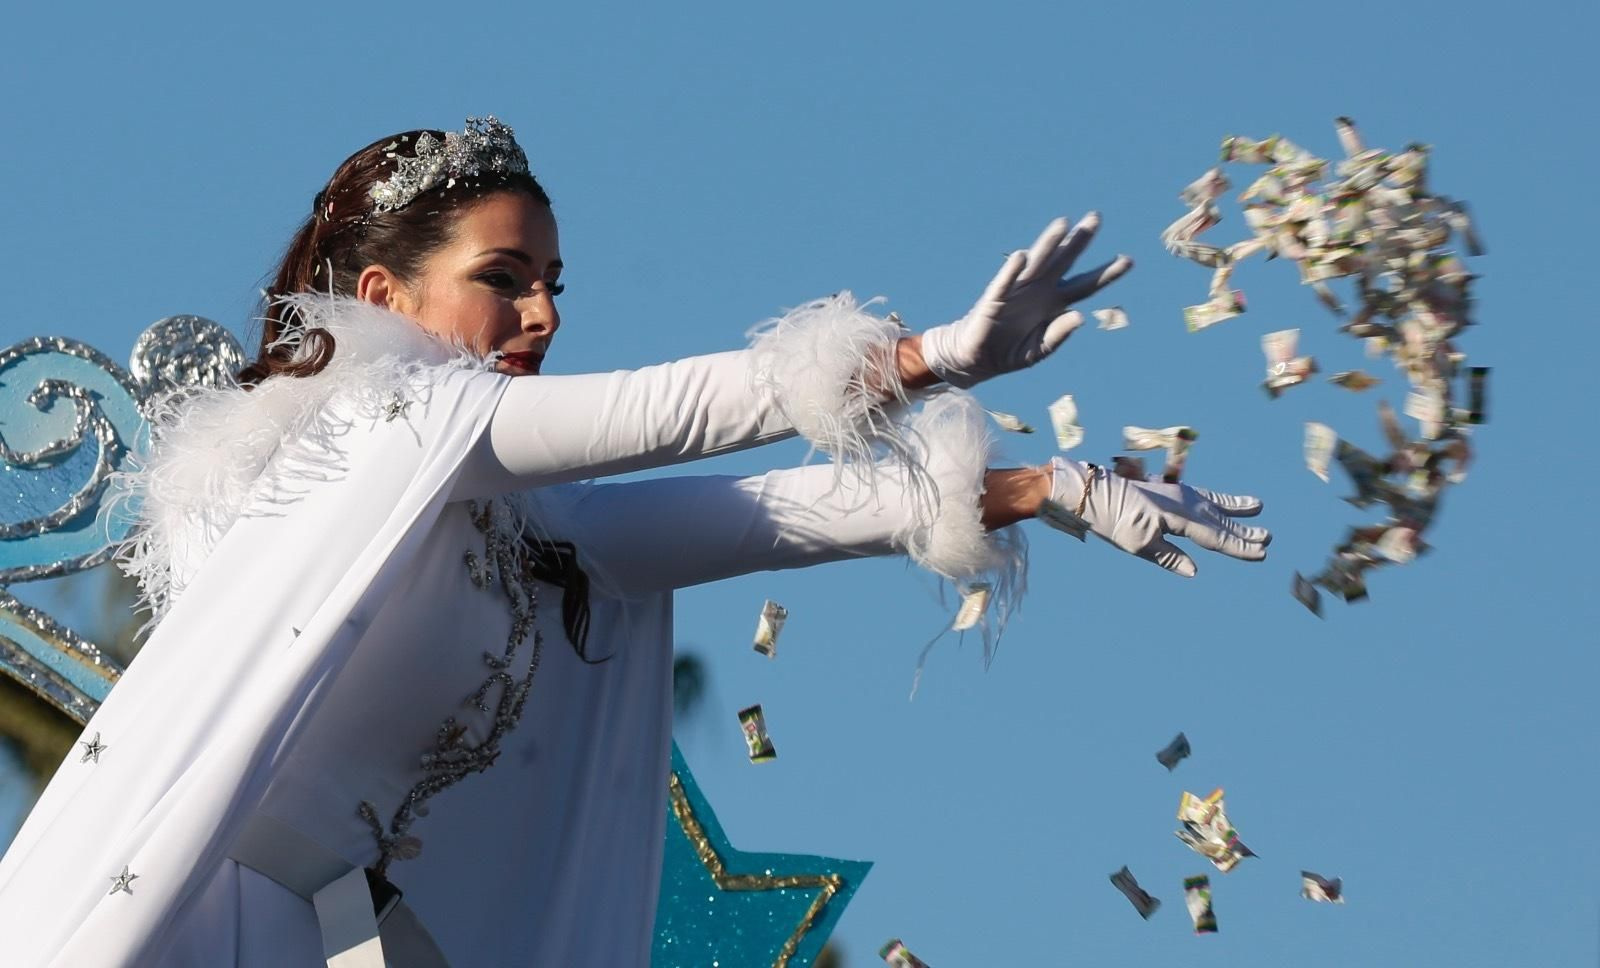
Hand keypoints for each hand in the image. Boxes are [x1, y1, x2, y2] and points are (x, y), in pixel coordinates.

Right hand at [917, 214, 1132, 388]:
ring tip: (1063, 224)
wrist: (977, 358)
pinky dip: (1012, 270)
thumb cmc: (1010, 352)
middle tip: (1095, 217)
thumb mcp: (1038, 350)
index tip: (1128, 260)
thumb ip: (1058, 334)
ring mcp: (1018, 290)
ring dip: (1049, 242)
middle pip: (1064, 260)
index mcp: (1056, 303)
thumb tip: (1080, 317)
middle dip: (1079, 240)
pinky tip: (1022, 256)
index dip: (1106, 273)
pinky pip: (1004, 282)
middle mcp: (1040, 290)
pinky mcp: (994, 298)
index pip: (1086, 284)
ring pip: (1037, 262)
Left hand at [1046, 458, 1269, 575]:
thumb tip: (1194, 570)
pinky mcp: (1172, 492)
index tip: (1261, 553)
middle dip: (1244, 532)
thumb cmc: (1113, 520)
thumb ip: (1169, 557)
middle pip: (1220, 521)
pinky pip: (1203, 496)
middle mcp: (1184, 503)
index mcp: (1179, 517)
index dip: (1239, 547)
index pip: (1216, 537)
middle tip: (1268, 539)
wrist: (1095, 492)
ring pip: (1215, 506)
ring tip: (1258, 507)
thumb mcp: (1138, 544)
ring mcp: (1179, 494)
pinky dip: (1219, 500)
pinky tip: (1226, 503)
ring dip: (1236, 510)